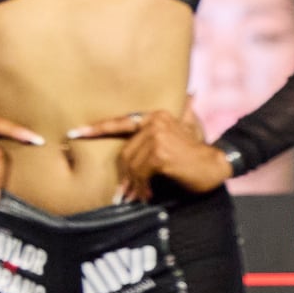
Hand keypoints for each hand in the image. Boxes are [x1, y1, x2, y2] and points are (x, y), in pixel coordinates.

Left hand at [67, 100, 229, 201]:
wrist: (219, 164)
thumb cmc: (199, 152)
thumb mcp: (185, 131)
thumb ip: (171, 122)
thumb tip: (187, 96)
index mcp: (155, 116)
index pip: (121, 123)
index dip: (96, 129)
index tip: (74, 133)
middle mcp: (155, 122)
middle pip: (126, 152)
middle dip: (126, 175)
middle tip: (126, 194)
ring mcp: (157, 136)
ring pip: (132, 164)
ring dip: (136, 184)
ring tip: (140, 196)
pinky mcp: (161, 154)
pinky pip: (142, 172)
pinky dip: (143, 186)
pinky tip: (149, 193)